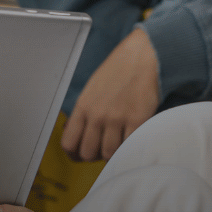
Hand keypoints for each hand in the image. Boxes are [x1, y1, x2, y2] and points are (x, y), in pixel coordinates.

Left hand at [62, 28, 158, 161]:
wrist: (143, 55)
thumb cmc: (118, 70)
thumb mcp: (92, 89)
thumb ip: (85, 112)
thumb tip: (78, 133)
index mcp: (83, 106)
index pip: (69, 143)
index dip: (74, 154)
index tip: (80, 155)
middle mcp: (97, 115)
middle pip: (87, 153)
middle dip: (94, 155)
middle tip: (102, 148)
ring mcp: (117, 119)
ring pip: (109, 154)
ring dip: (113, 153)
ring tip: (118, 142)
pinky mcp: (137, 120)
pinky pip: (129, 147)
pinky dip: (129, 147)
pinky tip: (131, 138)